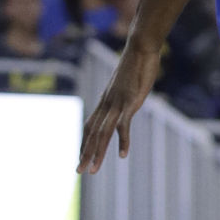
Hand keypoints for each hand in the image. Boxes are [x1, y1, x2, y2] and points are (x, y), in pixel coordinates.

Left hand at [78, 40, 161, 172]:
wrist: (140, 48)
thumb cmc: (137, 62)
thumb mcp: (127, 81)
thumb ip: (124, 92)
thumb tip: (127, 94)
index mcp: (105, 100)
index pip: (90, 125)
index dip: (85, 142)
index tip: (81, 157)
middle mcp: (107, 104)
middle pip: (92, 133)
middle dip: (86, 153)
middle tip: (79, 172)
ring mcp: (117, 103)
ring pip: (103, 133)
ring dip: (97, 153)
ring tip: (93, 170)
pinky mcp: (129, 102)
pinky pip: (123, 126)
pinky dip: (123, 141)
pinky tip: (123, 155)